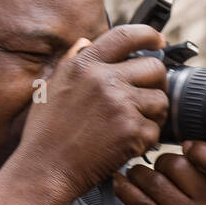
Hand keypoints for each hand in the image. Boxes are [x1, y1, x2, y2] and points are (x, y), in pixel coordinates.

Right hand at [7, 25, 169, 204]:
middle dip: (156, 83)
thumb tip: (86, 42)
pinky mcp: (131, 131)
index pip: (125, 35)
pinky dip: (146, 140)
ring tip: (133, 125)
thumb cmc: (45, 133)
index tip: (159, 41)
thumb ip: (71, 62)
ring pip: (161, 100)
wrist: (45, 170)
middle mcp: (104, 79)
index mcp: (84, 65)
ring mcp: (120, 105)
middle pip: (154, 68)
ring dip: (153, 114)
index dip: (148, 34)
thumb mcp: (50, 87)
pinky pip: (155, 130)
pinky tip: (126, 144)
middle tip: (145, 99)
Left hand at [114, 141, 205, 204]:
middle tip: (159, 166)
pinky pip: (140, 202)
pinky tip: (120, 181)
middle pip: (178, 166)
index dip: (201, 151)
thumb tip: (195, 118)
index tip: (186, 146)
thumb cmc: (194, 199)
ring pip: (155, 182)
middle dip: (162, 161)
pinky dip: (125, 188)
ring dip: (139, 173)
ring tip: (137, 173)